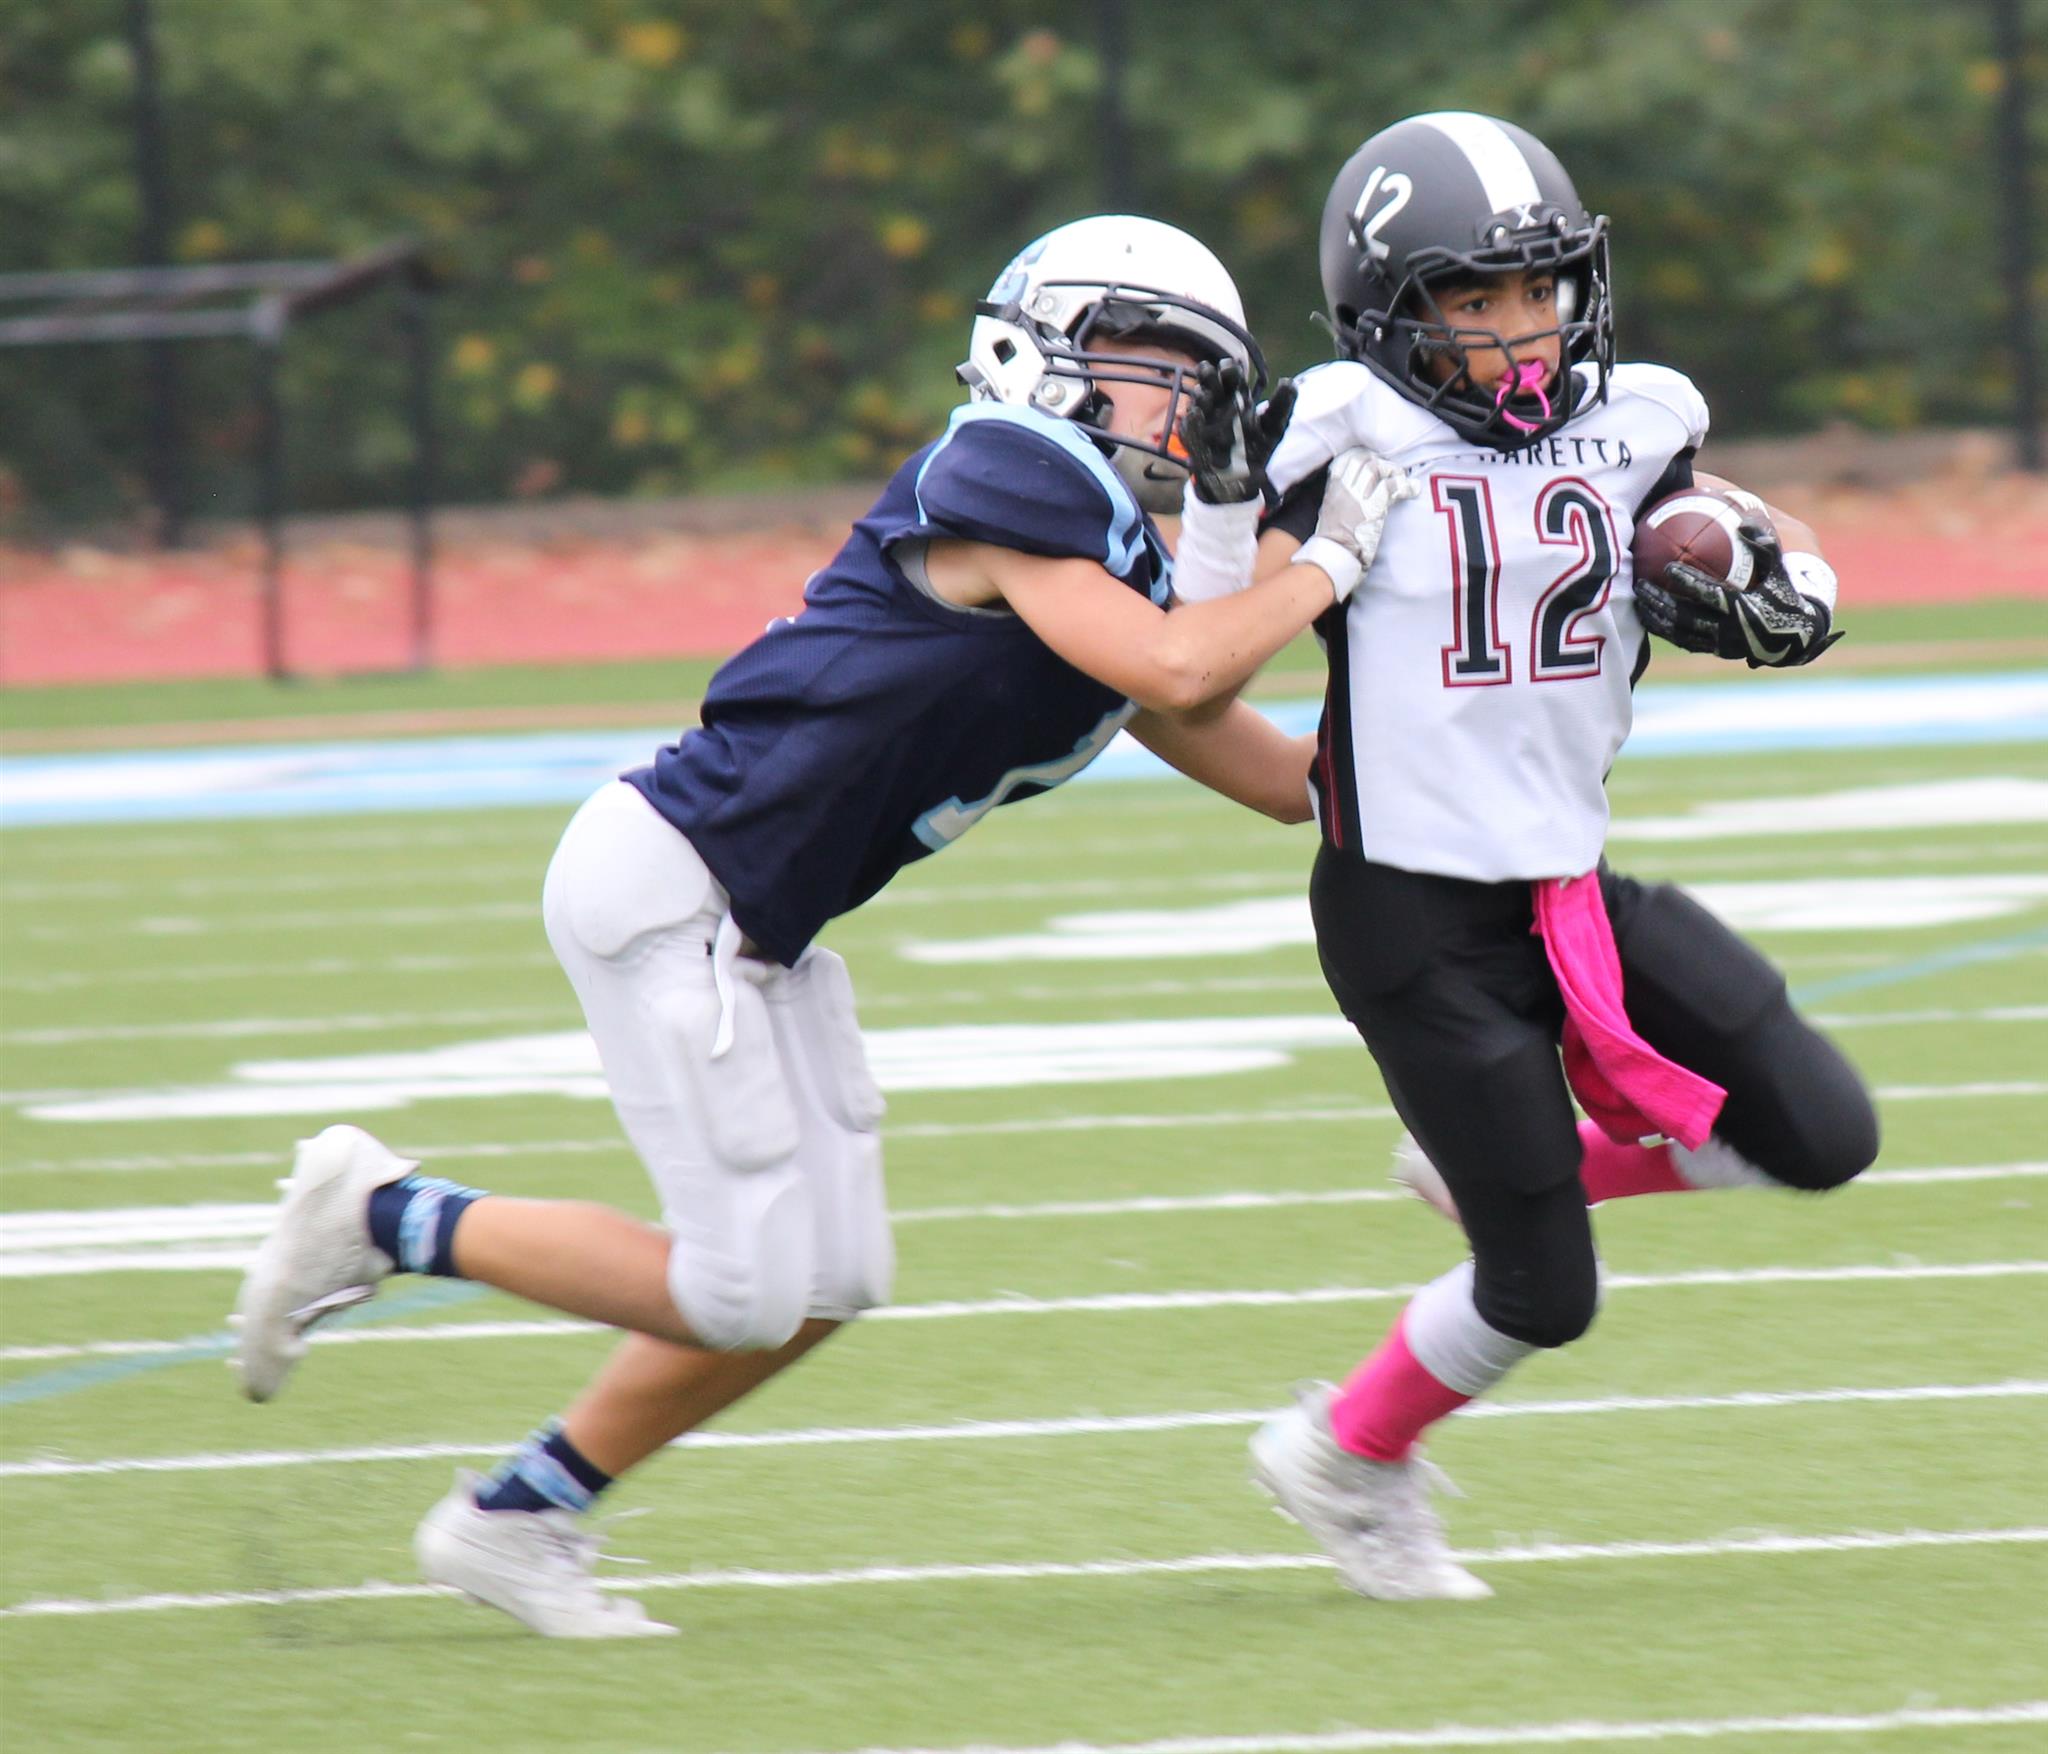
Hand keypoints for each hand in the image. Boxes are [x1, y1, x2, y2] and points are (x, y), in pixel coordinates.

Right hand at [1177, 361, 1295, 504]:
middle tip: (1208, 371)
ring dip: (1199, 397)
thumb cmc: (1258, 449)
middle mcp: (1218, 405)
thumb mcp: (1273, 427)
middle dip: (1208, 376)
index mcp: (1236, 397)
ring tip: (1205, 396)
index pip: (1230, 377)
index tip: (1232, 368)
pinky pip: (1188, 427)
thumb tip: (1288, 382)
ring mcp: (1203, 421)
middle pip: (1209, 383)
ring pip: (1197, 402)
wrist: (1242, 481)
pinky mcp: (1193, 439)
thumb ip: (1282, 405)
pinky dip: (1191, 422)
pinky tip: (1196, 416)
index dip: (1229, 370)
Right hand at [1290, 448, 1418, 601]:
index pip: (1346, 459)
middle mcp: (1343, 488)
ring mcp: (1357, 496)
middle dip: (1381, 462)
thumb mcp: (1330, 513)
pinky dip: (1406, 486)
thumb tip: (1356, 493)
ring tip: (1402, 479)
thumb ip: (1341, 499)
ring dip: (1393, 471)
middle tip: (1391, 472)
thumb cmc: (1333, 541)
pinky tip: (1413, 490)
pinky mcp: (1372, 507)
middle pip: (1362, 459)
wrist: (1334, 556)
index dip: (1364, 457)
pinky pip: (1391, 486)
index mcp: (1332, 489)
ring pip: (1376, 467)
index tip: (1375, 463)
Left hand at [1635, 522, 1840, 666]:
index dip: (1688, 582)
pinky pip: (1684, 641)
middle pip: (1685, 616)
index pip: (1709, 594)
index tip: (1668, 567)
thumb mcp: (1779, 569)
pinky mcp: (1714, 651)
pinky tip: (1649, 617)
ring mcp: (1719, 644)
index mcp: (1743, 608)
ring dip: (1656, 618)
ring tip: (1638, 601)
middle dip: (1660, 601)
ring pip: (1679, 633)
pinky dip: (1665, 631)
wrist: (1796, 635)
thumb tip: (1745, 519)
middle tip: (1640, 585)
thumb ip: (1764, 544)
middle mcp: (1728, 630)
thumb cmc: (1785, 594)